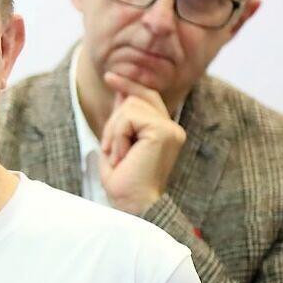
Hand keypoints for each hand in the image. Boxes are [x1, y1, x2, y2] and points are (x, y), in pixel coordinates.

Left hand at [98, 71, 185, 216]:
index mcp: (164, 132)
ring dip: (114, 132)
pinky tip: (123, 156)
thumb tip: (122, 91)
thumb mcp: (118, 145)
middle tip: (114, 153)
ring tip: (120, 156)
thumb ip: (122, 120)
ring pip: (130, 105)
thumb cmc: (124, 184)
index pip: (147, 97)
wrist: (132, 206)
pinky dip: (117, 135)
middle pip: (136, 97)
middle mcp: (172, 129)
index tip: (110, 76)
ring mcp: (170, 129)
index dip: (130, 84)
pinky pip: (129, 116)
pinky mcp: (163, 131)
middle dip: (114, 122)